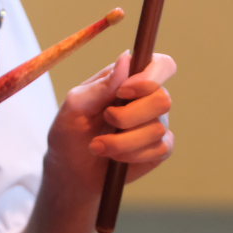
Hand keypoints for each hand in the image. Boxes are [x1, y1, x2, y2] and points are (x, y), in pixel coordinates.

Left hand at [46, 50, 175, 193]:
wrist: (71, 173)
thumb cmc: (70, 135)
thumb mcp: (75, 107)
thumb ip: (100, 85)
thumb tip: (126, 59)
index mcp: (129, 80)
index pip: (160, 65)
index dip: (150, 76)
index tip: (123, 92)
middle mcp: (147, 99)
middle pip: (162, 98)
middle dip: (128, 116)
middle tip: (105, 121)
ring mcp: (155, 124)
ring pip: (157, 128)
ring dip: (122, 142)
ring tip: (98, 146)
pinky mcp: (159, 148)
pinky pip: (161, 149)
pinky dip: (132, 155)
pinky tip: (115, 157)